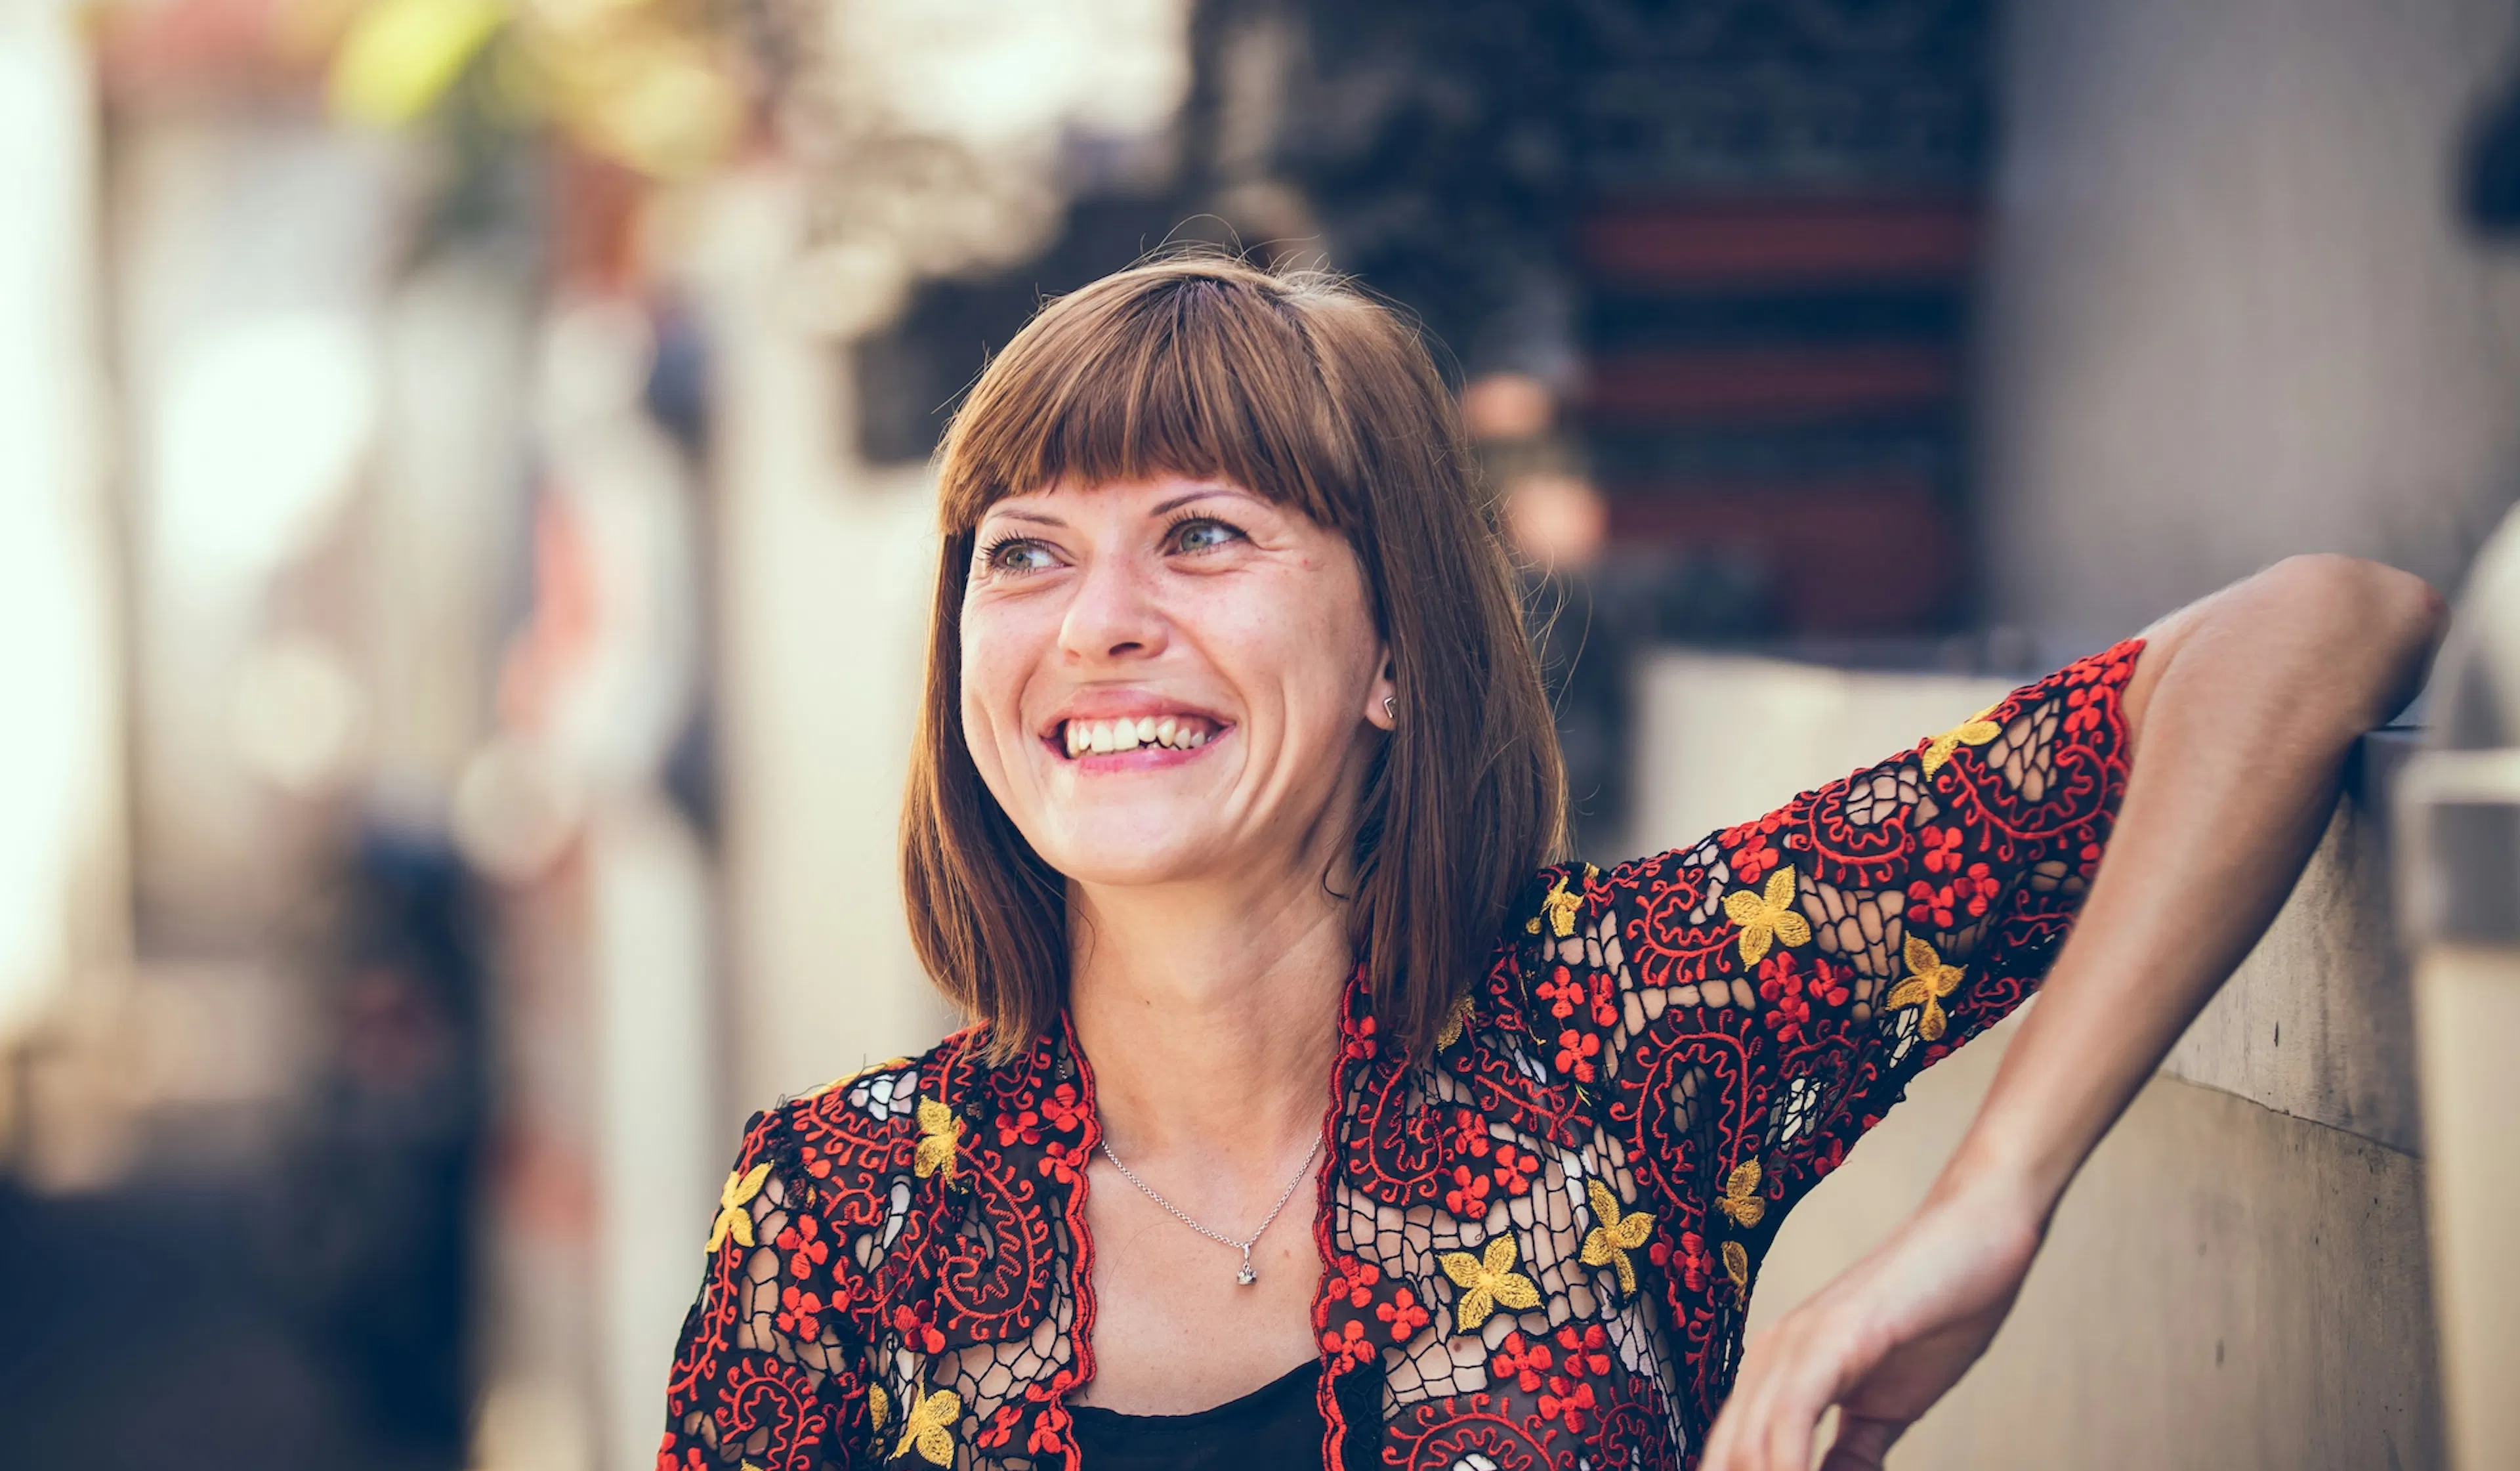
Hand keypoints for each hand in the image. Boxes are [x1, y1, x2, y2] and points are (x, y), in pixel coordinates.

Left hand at [1698, 1175, 2047, 1469]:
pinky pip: (1791, 1414)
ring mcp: (1796, 1343)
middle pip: (1727, 1458)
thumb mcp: (1886, 1407)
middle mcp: (1769, 1358)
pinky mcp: (1834, 1336)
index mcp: (1774, 1374)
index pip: (1731, 1458)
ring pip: (1749, 1445)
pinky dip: (1788, 1464)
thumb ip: (1852, 1456)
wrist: (1978, 1237)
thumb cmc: (1936, 1316)